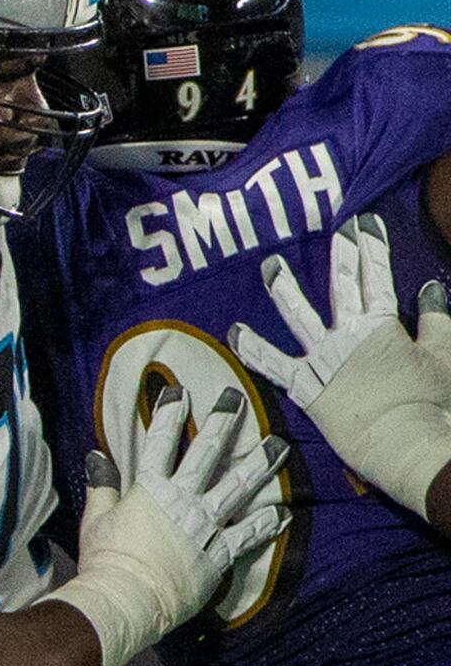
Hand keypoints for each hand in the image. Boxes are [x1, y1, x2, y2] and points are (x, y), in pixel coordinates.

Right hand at [91, 387, 290, 604]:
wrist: (126, 600)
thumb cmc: (105, 562)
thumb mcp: (95, 521)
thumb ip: (102, 487)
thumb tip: (97, 458)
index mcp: (149, 490)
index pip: (159, 443)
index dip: (169, 414)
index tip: (179, 392)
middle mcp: (183, 501)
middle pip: (207, 454)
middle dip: (222, 423)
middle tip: (237, 399)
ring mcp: (206, 525)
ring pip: (240, 486)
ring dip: (261, 463)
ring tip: (279, 445)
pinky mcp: (219, 553)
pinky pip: (250, 534)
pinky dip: (267, 522)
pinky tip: (282, 512)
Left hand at [231, 214, 450, 511]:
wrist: (402, 441)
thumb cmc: (429, 402)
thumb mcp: (442, 354)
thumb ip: (436, 320)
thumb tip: (431, 288)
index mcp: (382, 324)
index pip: (377, 277)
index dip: (373, 247)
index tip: (365, 224)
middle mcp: (347, 334)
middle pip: (342, 286)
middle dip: (342, 255)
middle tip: (337, 230)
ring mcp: (322, 358)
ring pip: (298, 316)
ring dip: (283, 288)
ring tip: (270, 266)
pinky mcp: (304, 386)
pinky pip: (271, 364)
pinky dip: (252, 348)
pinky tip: (234, 332)